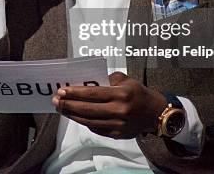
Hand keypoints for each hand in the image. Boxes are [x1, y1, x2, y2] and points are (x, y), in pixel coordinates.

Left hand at [52, 72, 167, 138]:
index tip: (62, 91)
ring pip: (89, 121)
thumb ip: (108, 79)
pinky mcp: (117, 134)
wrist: (156, 113)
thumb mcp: (126, 80)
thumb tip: (88, 81)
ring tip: (62, 109)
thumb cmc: (139, 93)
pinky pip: (96, 129)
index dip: (75, 93)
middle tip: (56, 101)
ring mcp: (118, 124)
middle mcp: (119, 110)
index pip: (92, 93)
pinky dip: (85, 123)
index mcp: (121, 94)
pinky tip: (76, 116)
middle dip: (68, 105)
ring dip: (73, 115)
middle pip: (87, 109)